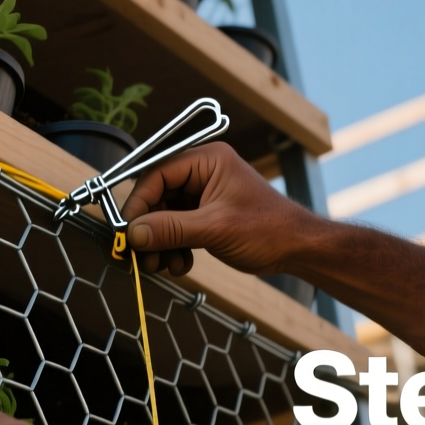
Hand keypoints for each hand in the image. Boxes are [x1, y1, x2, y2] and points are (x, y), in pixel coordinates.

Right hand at [120, 142, 319, 276]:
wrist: (298, 249)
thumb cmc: (268, 229)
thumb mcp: (214, 228)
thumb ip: (171, 229)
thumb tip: (132, 233)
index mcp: (207, 160)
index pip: (156, 174)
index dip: (139, 202)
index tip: (127, 230)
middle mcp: (202, 172)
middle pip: (157, 197)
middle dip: (149, 229)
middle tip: (142, 255)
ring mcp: (203, 194)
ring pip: (164, 216)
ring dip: (160, 243)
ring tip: (163, 265)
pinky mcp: (205, 214)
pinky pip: (177, 228)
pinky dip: (173, 247)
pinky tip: (180, 264)